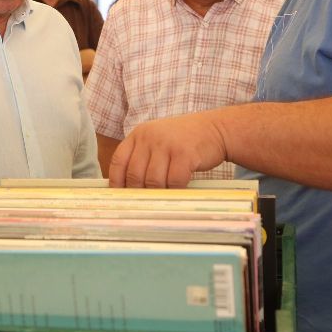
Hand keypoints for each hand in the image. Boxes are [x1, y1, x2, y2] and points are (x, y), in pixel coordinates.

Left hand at [108, 112, 227, 187]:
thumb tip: (129, 188)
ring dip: (158, 193)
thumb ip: (143, 158)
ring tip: (165, 196)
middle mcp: (149, 137)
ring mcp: (166, 144)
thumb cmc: (184, 140)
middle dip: (139, 192)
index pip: (118, 161)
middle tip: (146, 202)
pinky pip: (174, 181)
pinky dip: (176, 190)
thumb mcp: (158, 141)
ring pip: (153, 181)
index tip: (119, 196)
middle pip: (135, 174)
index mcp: (138, 134)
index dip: (116, 182)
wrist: (215, 128)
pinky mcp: (184, 153)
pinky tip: (179, 190)